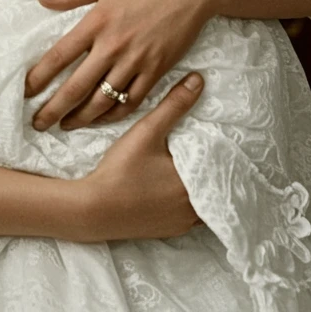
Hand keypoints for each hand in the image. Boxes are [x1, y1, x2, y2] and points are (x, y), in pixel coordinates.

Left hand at [25, 0, 222, 130]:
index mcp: (97, 22)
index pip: (59, 56)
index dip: (38, 77)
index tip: (25, 92)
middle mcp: (113, 46)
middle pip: (76, 87)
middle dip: (53, 109)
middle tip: (38, 123)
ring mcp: (136, 61)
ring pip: (103, 100)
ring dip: (81, 117)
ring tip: (66, 125)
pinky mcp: (157, 71)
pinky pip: (132, 101)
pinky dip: (114, 114)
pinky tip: (102, 118)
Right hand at [69, 73, 204, 241]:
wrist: (92, 210)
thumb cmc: (121, 170)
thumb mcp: (147, 131)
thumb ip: (174, 104)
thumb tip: (198, 80)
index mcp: (194, 184)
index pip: (218, 164)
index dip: (218, 149)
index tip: (212, 135)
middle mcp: (193, 210)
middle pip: (211, 183)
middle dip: (208, 166)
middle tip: (200, 147)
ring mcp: (180, 225)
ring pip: (200, 201)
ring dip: (197, 185)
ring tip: (188, 164)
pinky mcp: (167, 232)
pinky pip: (186, 215)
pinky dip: (184, 201)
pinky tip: (171, 187)